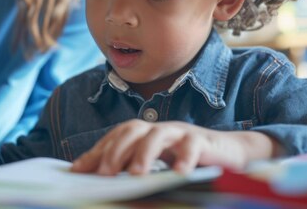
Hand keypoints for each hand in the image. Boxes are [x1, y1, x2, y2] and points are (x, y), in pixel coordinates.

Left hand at [71, 120, 276, 175]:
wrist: (229, 153)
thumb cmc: (186, 160)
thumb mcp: (156, 166)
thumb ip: (130, 168)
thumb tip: (96, 177)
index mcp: (145, 134)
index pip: (115, 137)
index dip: (96, 151)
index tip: (77, 171)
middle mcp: (159, 129)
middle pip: (132, 130)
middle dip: (115, 151)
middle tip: (103, 174)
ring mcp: (180, 133)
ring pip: (158, 135)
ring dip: (144, 154)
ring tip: (135, 175)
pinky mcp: (202, 141)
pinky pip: (192, 146)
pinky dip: (185, 159)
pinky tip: (179, 174)